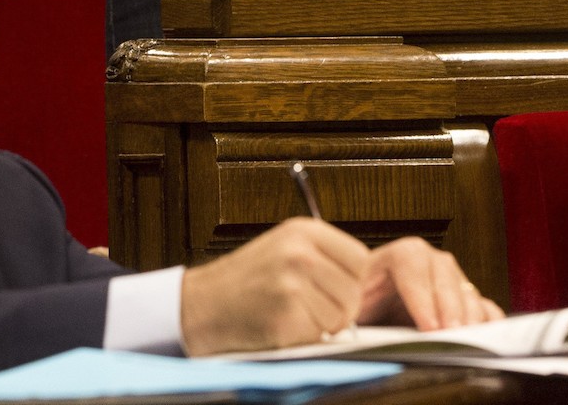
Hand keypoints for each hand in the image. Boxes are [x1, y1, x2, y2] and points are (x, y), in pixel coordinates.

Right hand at [180, 218, 369, 355]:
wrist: (203, 304)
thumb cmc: (246, 280)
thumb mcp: (284, 247)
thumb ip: (323, 256)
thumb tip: (364, 281)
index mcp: (303, 230)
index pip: (361, 259)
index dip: (353, 281)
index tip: (336, 289)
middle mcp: (299, 253)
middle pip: (354, 292)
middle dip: (341, 309)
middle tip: (314, 309)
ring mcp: (291, 284)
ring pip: (340, 317)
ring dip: (322, 325)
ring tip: (294, 314)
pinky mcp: (284, 316)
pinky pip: (317, 335)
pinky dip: (304, 338)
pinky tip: (281, 324)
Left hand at [357, 237, 503, 329]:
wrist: (369, 310)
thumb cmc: (359, 305)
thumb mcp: (351, 304)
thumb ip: (356, 310)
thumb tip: (356, 327)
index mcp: (396, 254)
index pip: (411, 264)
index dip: (421, 296)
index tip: (428, 326)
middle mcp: (427, 260)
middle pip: (444, 276)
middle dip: (449, 308)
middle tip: (452, 334)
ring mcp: (450, 278)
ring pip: (466, 290)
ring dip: (470, 316)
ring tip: (468, 339)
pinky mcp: (464, 299)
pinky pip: (483, 306)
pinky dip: (488, 320)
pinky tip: (486, 336)